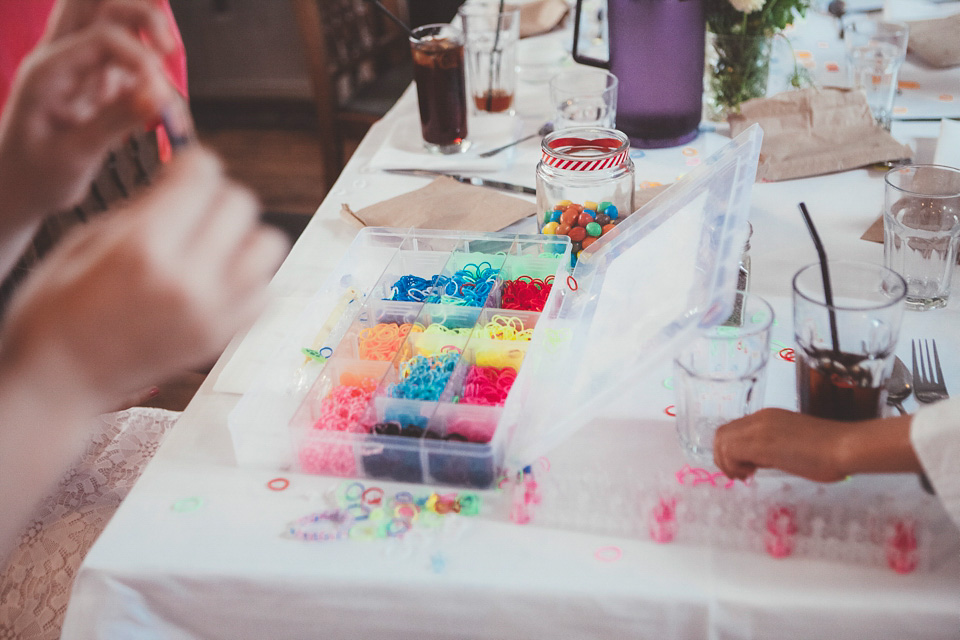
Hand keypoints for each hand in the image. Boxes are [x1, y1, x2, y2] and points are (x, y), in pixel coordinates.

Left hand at [0, 1, 175, 225]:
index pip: (103, 36)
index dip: (140, 59)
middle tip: (167, 47)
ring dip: (145, 30)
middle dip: (141, 12)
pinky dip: (150, 70)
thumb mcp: (75, 155)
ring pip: (111, 17)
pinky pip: (127, 58)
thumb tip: (158, 98)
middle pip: (98, 2)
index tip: (161, 96)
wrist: (17, 190)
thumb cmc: (35, 176)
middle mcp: (61, 58)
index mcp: (48, 70)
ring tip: (166, 68)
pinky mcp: (95, 83)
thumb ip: (116, 121)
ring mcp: (78, 67)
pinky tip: (160, 105)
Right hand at [0, 148, 288, 413]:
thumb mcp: (83, 242)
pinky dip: (251, 278)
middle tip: (193, 208)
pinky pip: (266, 292)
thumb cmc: (55, 309)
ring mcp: (213, 314)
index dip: (193, 163)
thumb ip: (142, 209)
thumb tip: (182, 181)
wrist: (58, 384)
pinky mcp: (222, 339)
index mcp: (144, 249)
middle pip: (242, 204)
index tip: (182, 171)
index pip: (204, 177)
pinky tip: (219, 279)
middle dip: (218, 195)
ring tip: (211, 244)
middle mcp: (188, 281)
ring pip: (268, 246)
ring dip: (243, 235)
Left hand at [713, 408, 919, 482]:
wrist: (845, 446)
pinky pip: (729, 451)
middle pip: (722, 433)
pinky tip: (750, 474)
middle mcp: (760, 418)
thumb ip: (774, 449)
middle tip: (741, 475)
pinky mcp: (760, 442)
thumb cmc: (829, 450)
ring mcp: (759, 428)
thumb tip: (760, 460)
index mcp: (768, 417)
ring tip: (745, 476)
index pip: (735, 430)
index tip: (747, 468)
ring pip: (721, 441)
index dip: (733, 451)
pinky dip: (733, 465)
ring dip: (727, 462)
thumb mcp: (793, 447)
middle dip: (724, 457)